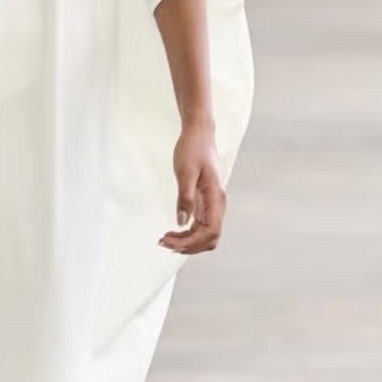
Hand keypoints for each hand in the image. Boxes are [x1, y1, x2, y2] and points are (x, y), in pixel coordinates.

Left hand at [160, 121, 225, 253]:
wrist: (199, 135)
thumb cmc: (193, 149)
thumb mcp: (185, 172)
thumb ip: (185, 198)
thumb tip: (182, 222)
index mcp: (216, 197)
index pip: (211, 232)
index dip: (192, 242)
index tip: (172, 242)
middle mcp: (217, 204)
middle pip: (209, 238)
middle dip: (188, 246)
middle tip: (164, 243)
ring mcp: (212, 205)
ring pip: (205, 235)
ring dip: (187, 242)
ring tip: (165, 240)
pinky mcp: (204, 203)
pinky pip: (199, 227)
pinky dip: (187, 234)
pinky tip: (173, 233)